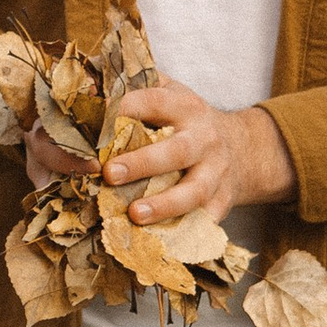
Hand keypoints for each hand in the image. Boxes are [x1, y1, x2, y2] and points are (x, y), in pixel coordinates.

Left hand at [88, 76, 296, 228]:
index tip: (95, 121)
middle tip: (108, 173)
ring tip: (134, 215)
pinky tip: (156, 244)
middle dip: (142, 163)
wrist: (240, 148)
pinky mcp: (222, 203)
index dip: (126, 109)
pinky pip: (204, 222)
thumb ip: (131, 85)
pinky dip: (183, 235)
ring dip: (164, 205)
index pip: (154, 101)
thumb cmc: (185, 120)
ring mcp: (216, 172)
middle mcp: (204, 137)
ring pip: (194, 191)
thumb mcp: (167, 92)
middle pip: (176, 151)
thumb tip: (86, 81)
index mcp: (184, 106)